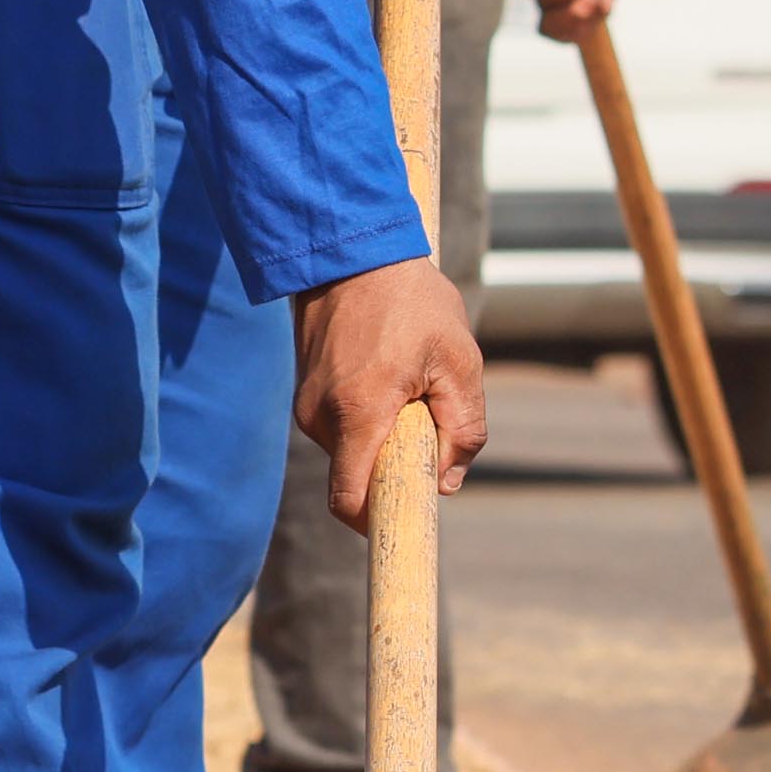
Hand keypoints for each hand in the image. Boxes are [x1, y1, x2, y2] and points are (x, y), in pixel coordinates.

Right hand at [291, 256, 488, 526]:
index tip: (408, 521)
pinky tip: (389, 372)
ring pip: (354, 449)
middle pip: (360, 475)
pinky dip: (371, 417)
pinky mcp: (306, 392)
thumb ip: (464, 428)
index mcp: (358, 414)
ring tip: (408, 380)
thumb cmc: (412, 301)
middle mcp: (319, 417)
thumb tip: (448, 483)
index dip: (377, 523)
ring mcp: (306, 404)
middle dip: (397, 464)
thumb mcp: (458, 361)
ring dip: (386, 435)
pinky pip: (343, 426)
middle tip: (428, 415)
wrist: (352, 248)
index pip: (349, 502)